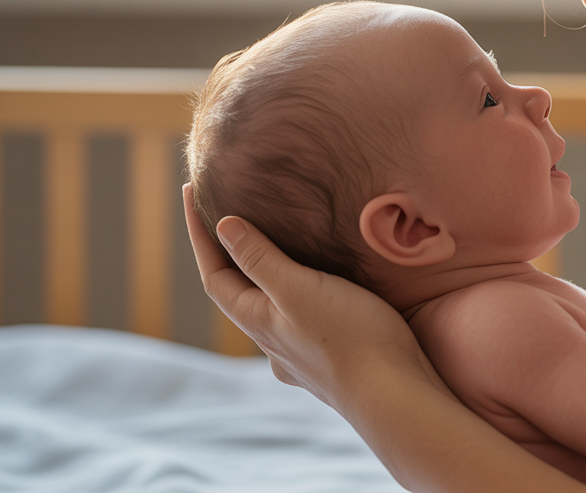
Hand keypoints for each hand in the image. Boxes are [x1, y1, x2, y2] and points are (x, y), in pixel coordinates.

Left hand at [181, 184, 444, 411]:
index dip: (199, 233)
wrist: (395, 395)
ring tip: (272, 250)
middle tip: (224, 213)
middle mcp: (272, 342)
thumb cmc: (350, 338)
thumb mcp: (300, 290)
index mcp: (258, 321)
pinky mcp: (331, 360)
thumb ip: (261, 259)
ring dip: (263, 278)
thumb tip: (224, 227)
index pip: (214, 273)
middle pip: (237, 292)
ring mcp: (301, 355)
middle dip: (227, 254)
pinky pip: (301, 323)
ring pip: (271, 310)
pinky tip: (314, 300)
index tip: (190, 191)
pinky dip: (296, 299)